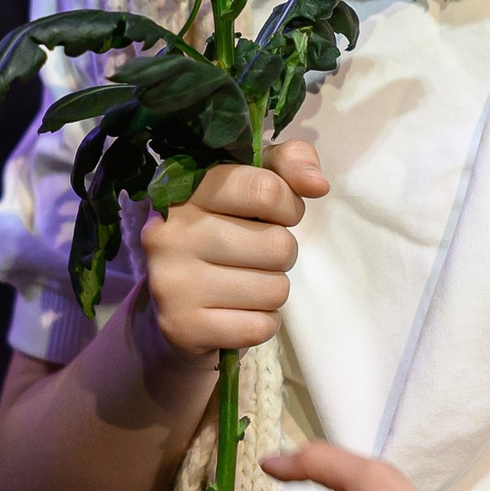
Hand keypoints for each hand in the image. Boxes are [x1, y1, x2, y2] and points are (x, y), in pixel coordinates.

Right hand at [137, 141, 327, 364]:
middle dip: (282, 253)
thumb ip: (287, 163)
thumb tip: (317, 184)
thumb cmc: (222, 232)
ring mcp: (173, 282)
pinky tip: (239, 312)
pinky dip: (263, 322)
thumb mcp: (250, 184)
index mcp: (186, 191)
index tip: (280, 214)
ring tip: (247, 284)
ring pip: (274, 289)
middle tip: (258, 256)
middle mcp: (172, 233)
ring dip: (273, 290)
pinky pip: (260, 326)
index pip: (265, 190)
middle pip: (277, 245)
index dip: (289, 205)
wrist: (171, 308)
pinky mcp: (183, 327)